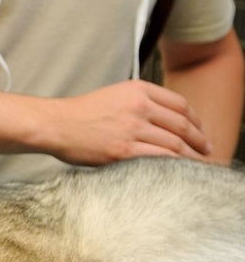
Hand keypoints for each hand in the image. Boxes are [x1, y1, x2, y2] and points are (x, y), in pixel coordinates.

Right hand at [45, 80, 209, 164]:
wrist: (55, 124)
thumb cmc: (79, 114)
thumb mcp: (113, 95)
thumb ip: (138, 102)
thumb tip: (160, 121)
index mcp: (138, 90)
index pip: (180, 104)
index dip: (196, 119)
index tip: (200, 130)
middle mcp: (139, 106)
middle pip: (182, 124)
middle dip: (199, 139)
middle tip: (207, 150)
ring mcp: (132, 128)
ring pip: (175, 143)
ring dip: (191, 156)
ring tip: (197, 164)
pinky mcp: (124, 150)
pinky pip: (159, 159)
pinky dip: (174, 165)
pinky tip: (179, 171)